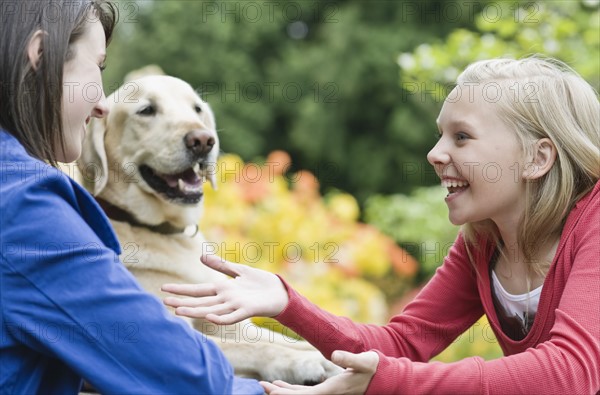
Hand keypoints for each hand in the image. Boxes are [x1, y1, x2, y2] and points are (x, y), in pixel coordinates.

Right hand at [161, 254, 288, 323]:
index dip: (181, 290)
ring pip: (211, 309)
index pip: (197, 290)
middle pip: (200, 301)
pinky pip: (231, 317)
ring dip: (195, 311)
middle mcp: (225, 299)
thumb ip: (220, 265)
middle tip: (163, 303)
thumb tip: (201, 256)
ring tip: (178, 310)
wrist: (279, 292)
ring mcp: (235, 305)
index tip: (164, 289)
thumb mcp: (238, 270)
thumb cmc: (260, 283)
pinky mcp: (247, 310)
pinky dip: (221, 318)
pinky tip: (209, 317)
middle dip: (182, 301)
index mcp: (222, 289)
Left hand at [260, 350, 378, 394]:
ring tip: (266, 386)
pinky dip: (291, 390)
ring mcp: (327, 393)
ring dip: (282, 392)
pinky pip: (305, 393)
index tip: (271, 389)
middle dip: (279, 393)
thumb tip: (335, 355)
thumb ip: (350, 358)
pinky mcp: (327, 390)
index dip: (286, 394)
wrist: (382, 378)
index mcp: (333, 389)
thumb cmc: (374, 368)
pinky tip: (282, 385)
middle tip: (261, 385)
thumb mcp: (365, 361)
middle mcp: (327, 394)